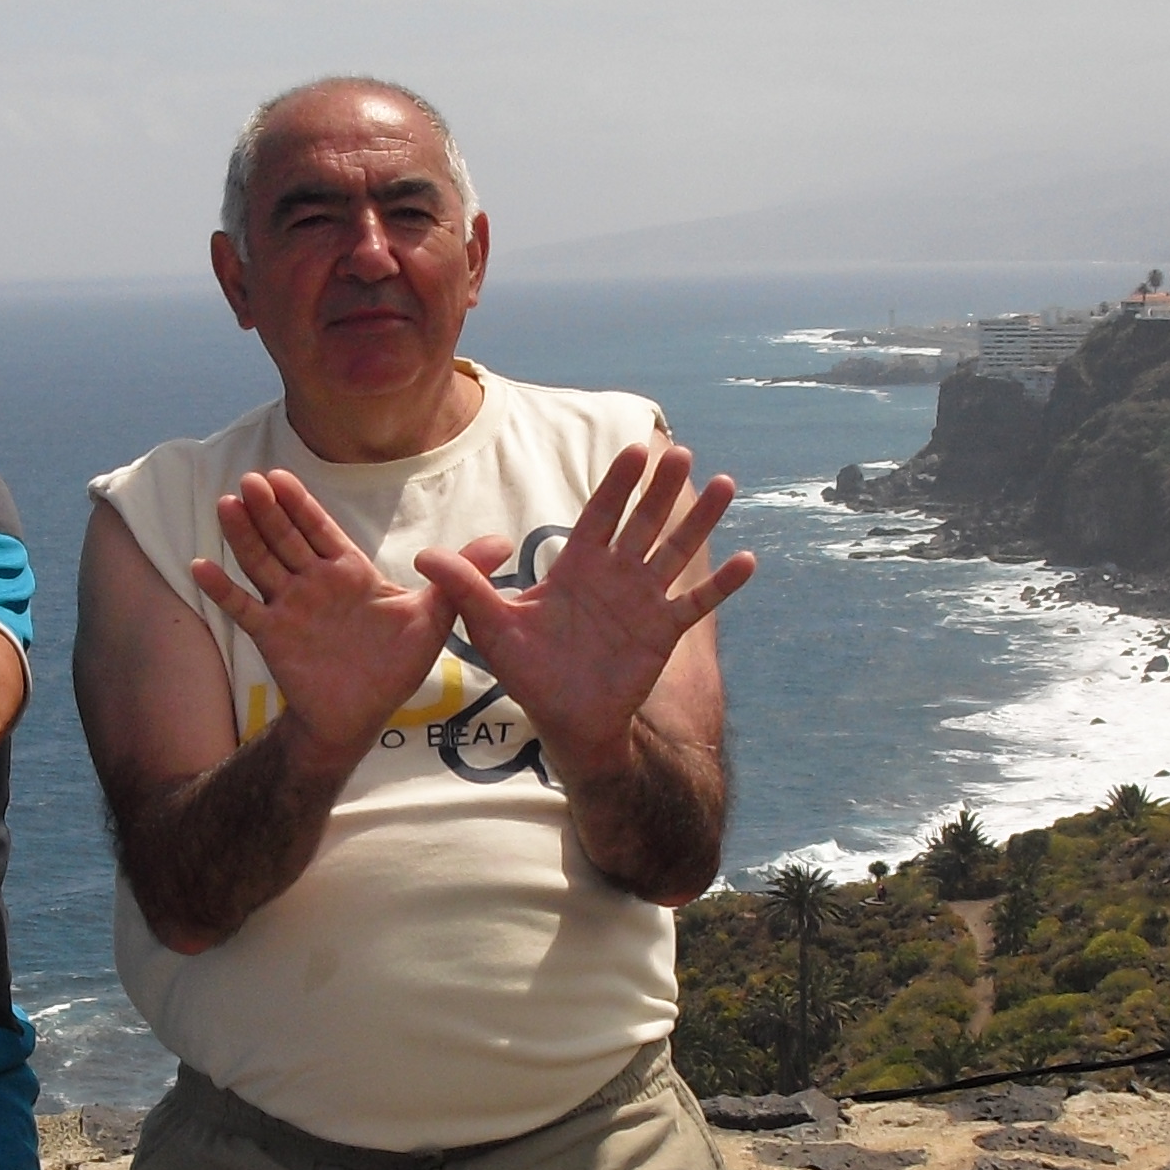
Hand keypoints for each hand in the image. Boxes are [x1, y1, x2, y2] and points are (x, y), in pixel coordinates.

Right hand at [190, 470, 456, 761]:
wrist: (360, 715)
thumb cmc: (394, 664)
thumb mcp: (435, 617)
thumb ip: (460, 575)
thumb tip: (504, 542)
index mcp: (349, 573)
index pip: (320, 529)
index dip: (300, 504)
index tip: (279, 475)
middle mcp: (314, 584)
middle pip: (286, 539)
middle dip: (268, 511)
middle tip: (249, 481)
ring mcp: (290, 608)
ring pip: (262, 564)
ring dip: (243, 537)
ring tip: (225, 505)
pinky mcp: (273, 636)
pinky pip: (244, 608)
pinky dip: (222, 589)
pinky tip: (200, 566)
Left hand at [417, 442, 755, 778]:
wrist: (566, 720)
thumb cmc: (529, 672)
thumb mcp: (492, 627)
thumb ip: (467, 588)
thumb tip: (422, 556)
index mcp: (578, 566)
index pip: (600, 513)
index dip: (618, 483)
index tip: (634, 449)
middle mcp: (615, 575)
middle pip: (643, 522)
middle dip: (662, 490)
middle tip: (682, 453)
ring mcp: (643, 601)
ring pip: (675, 552)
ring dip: (700, 521)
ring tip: (724, 484)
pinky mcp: (663, 632)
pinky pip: (696, 604)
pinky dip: (722, 585)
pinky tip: (747, 560)